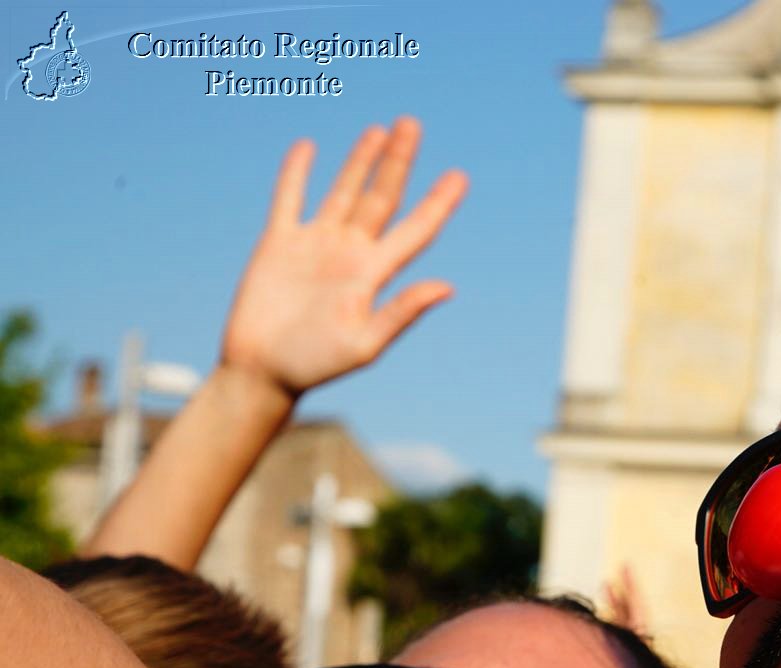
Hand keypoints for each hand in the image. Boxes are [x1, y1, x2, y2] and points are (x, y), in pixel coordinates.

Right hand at [220, 117, 467, 398]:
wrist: (262, 372)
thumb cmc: (316, 366)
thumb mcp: (365, 343)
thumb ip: (402, 311)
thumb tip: (447, 286)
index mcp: (374, 274)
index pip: (415, 229)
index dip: (438, 202)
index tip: (460, 176)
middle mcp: (350, 254)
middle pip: (382, 197)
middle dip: (398, 161)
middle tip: (413, 124)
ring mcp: (315, 245)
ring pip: (344, 191)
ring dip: (361, 160)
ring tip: (379, 129)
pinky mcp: (278, 244)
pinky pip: (289, 199)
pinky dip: (297, 172)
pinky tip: (308, 147)